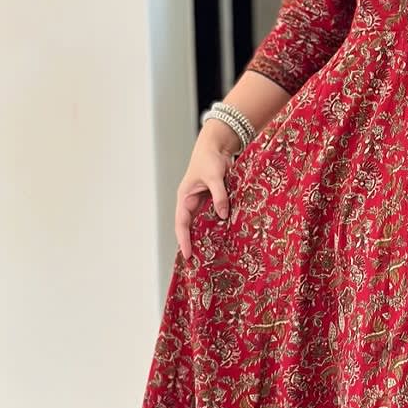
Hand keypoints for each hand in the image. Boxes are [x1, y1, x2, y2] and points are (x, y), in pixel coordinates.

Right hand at [175, 131, 235, 259]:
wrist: (218, 145)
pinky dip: (219, 225)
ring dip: (207, 236)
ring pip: (203, 223)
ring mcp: (202, 202)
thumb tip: (223, 215)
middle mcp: (191, 202)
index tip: (187, 255)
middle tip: (199, 263)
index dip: (183, 240)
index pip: (181, 223)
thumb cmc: (210, 158)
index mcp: (185, 198)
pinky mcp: (214, 199)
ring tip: (211, 255)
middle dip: (194, 243)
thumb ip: (219, 196)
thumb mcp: (214, 177)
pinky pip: (214, 216)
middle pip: (191, 227)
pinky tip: (225, 237)